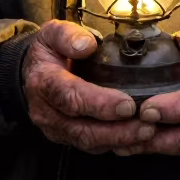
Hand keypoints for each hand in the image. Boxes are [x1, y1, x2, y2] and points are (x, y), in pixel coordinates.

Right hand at [21, 20, 154, 152]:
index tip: (127, 104)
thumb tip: (86, 45)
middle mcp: (46, 111)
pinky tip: (136, 139)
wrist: (33, 72)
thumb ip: (67, 35)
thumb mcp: (52, 32)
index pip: (70, 97)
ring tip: (147, 132)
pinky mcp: (66, 137)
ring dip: (119, 140)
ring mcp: (55, 128)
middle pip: (81, 129)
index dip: (99, 103)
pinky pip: (91, 147)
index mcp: (44, 82)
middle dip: (116, 131)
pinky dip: (115, 145)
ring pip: (88, 142)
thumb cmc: (48, 51)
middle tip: (146, 125)